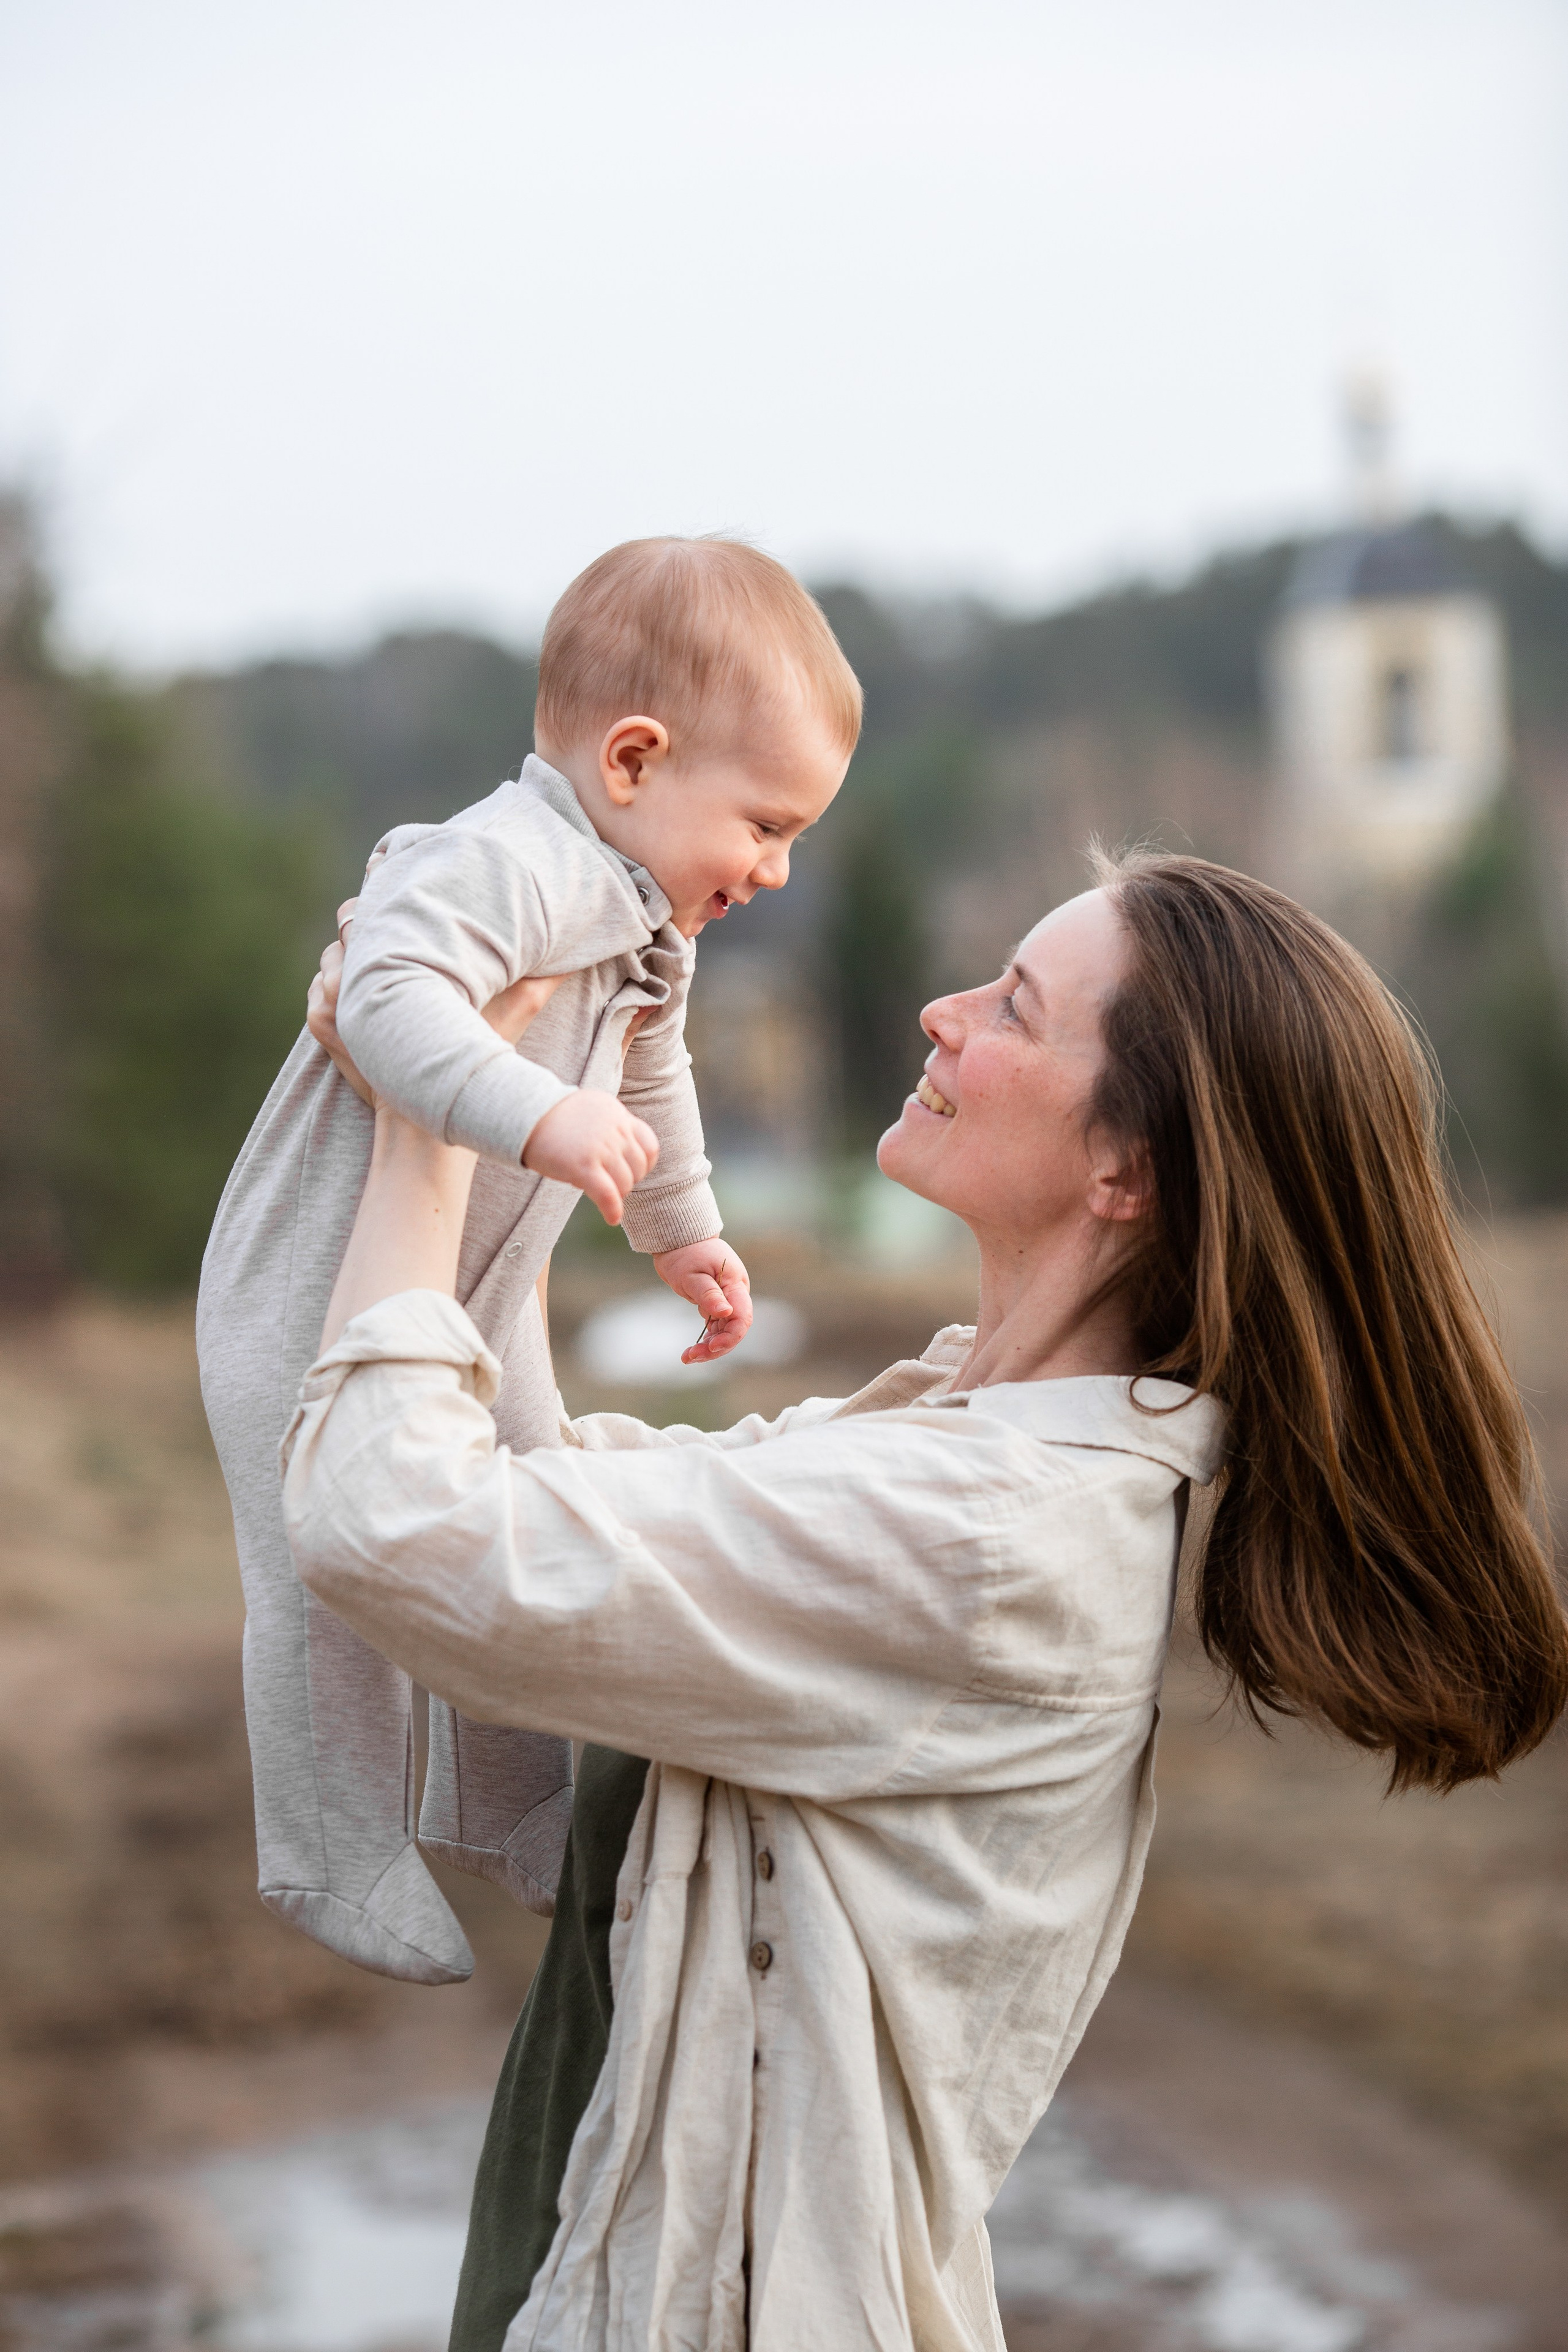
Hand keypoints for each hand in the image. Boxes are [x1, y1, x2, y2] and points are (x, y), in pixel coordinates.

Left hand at [307, 896, 564, 1103]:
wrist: (419, 1126)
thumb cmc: (468, 1068)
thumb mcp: (508, 1020)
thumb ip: (537, 984)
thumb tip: (574, 956)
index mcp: (390, 965)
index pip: (363, 909)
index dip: (384, 901)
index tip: (402, 904)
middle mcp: (348, 978)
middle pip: (347, 923)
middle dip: (369, 929)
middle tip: (399, 940)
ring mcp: (328, 1003)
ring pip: (332, 956)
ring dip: (353, 962)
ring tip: (387, 974)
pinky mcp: (319, 1026)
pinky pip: (318, 990)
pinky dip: (338, 992)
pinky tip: (368, 1003)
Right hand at [524, 1091, 659, 1226]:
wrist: (523, 1112)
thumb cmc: (550, 1115)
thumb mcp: (589, 1109)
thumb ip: (608, 1125)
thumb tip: (620, 1153)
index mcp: (617, 1114)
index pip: (649, 1145)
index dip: (644, 1165)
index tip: (632, 1172)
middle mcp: (614, 1129)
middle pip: (638, 1167)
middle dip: (628, 1180)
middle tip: (610, 1185)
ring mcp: (600, 1147)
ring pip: (625, 1184)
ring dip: (617, 1195)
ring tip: (603, 1197)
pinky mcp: (583, 1166)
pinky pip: (609, 1196)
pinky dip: (612, 1210)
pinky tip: (612, 1219)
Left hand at [652, 1239, 753, 1363]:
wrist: (678, 1240)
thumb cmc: (684, 1254)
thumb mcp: (692, 1275)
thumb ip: (709, 1294)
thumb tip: (726, 1312)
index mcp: (735, 1285)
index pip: (742, 1317)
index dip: (730, 1336)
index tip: (711, 1347)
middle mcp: (735, 1294)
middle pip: (734, 1328)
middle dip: (716, 1347)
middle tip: (691, 1357)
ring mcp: (728, 1299)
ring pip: (725, 1331)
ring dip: (709, 1347)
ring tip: (688, 1357)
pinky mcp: (717, 1303)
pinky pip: (717, 1327)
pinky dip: (707, 1339)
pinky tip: (693, 1349)